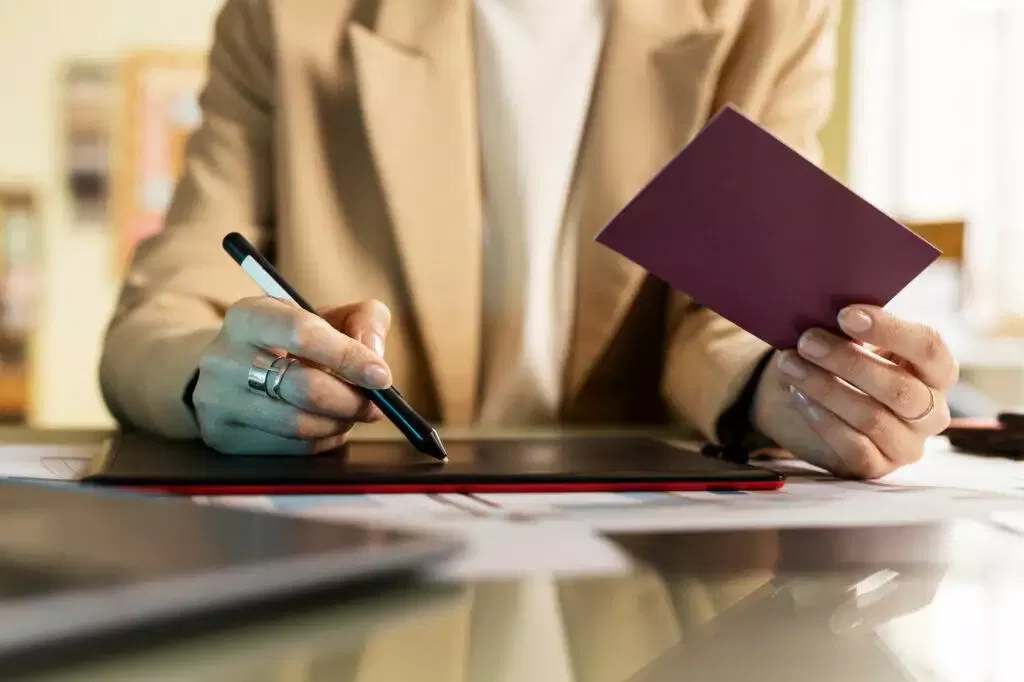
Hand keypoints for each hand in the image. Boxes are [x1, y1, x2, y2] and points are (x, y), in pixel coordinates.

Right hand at [193, 297, 392, 454]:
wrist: (232, 372)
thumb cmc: (292, 343)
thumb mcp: (326, 316)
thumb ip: (364, 320)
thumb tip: (375, 356)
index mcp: (249, 315)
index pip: (304, 333)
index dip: (349, 356)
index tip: (382, 376)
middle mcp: (223, 356)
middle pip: (305, 387)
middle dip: (352, 400)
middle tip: (375, 405)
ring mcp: (217, 400)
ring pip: (298, 424)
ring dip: (339, 423)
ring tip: (349, 414)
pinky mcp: (222, 436)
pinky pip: (289, 449)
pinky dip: (321, 442)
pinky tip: (325, 427)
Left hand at [753, 305, 957, 477]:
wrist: (804, 404)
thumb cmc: (837, 364)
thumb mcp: (848, 342)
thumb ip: (850, 329)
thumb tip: (827, 312)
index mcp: (935, 370)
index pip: (929, 348)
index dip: (889, 330)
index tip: (845, 315)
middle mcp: (932, 411)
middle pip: (899, 387)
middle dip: (848, 361)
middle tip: (807, 340)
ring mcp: (907, 444)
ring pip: (872, 417)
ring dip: (826, 388)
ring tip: (790, 365)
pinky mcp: (877, 466)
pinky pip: (853, 446)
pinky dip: (822, 419)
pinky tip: (799, 396)